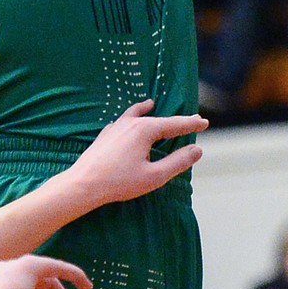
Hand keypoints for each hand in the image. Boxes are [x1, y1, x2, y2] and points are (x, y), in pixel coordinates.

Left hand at [65, 102, 206, 209]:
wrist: (82, 185)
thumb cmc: (119, 182)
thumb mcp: (155, 176)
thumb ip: (178, 162)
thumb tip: (197, 150)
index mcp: (145, 130)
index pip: (175, 124)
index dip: (191, 124)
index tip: (205, 122)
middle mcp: (130, 123)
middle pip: (158, 118)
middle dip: (175, 120)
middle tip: (190, 119)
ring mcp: (115, 127)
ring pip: (135, 114)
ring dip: (147, 111)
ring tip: (151, 103)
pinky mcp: (105, 135)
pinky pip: (121, 121)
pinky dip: (129, 118)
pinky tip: (125, 122)